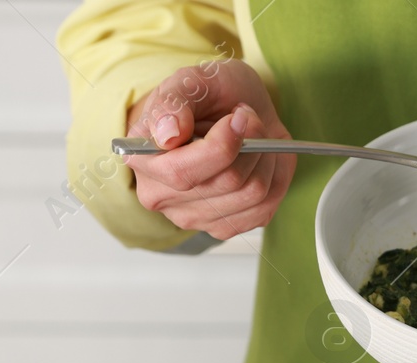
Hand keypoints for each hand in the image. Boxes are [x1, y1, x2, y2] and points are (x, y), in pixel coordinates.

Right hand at [124, 59, 295, 239]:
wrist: (226, 112)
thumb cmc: (203, 98)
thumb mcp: (189, 81)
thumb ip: (172, 102)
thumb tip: (167, 135)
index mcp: (143, 159)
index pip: (182, 172)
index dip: (221, 146)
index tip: (239, 117)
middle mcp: (161, 196)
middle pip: (227, 183)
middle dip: (251, 143)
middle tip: (248, 117)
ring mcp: (193, 217)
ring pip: (252, 194)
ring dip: (266, 157)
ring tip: (255, 134)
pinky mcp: (224, 227)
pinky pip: (265, 206)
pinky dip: (273, 175)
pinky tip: (261, 158)